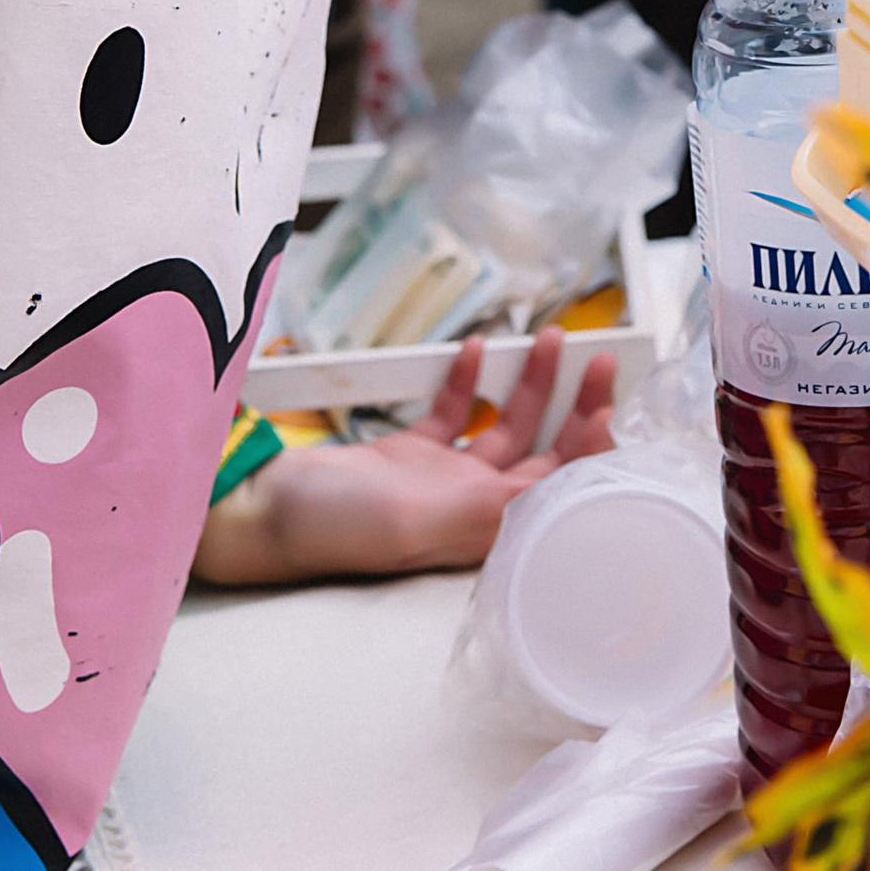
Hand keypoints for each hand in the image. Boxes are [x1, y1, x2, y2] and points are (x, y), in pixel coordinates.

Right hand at [193, 330, 616, 585]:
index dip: (592, 455)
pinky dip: (466, 381)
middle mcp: (467, 508)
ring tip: (547, 338)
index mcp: (477, 531)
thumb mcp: (413, 520)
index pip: (559, 493)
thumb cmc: (329, 526)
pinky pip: (451, 415)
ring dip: (528, 384)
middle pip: (544, 456)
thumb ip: (484, 507)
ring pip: (504, 429)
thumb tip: (554, 495)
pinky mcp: (406, 458)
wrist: (259, 510)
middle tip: (601, 361)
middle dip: (577, 409)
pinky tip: (476, 349)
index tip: (611, 410)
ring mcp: (438, 482)